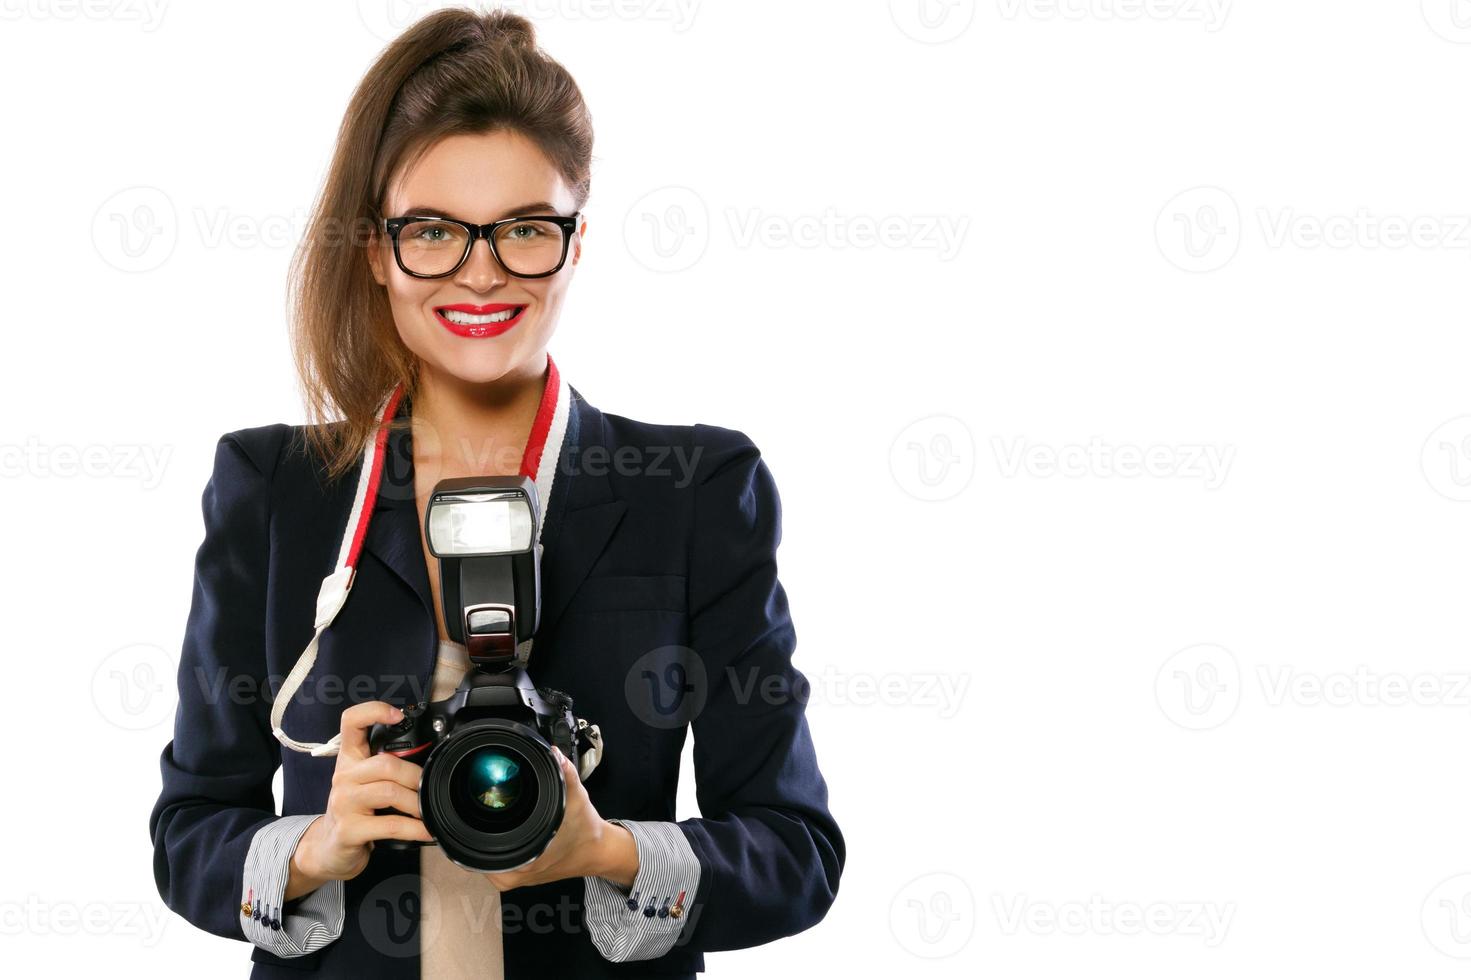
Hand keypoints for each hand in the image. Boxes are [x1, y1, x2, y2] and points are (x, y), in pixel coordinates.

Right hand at [294, 701, 434, 884]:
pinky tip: (425, 831)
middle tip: (428, 789)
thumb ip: (387, 767)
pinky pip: (391, 825)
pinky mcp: (348, 830)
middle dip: (415, 776)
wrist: (328, 849)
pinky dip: (415, 829)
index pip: (351, 722)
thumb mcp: (365, 783)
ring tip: (428, 811)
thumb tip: (427, 760)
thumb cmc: (354, 812)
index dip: (374, 711)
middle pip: (386, 763)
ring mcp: (343, 803)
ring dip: (417, 803)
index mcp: (349, 759)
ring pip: (389, 792)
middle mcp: (344, 777)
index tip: (398, 716)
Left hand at [480, 746, 633, 892]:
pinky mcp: (517, 877)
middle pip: (477, 851)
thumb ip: (565, 773)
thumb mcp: (577, 797)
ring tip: (497, 819)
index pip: (480, 846)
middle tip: (489, 808)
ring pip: (483, 857)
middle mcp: (515, 875)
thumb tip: (552, 754)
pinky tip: (505, 831)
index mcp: (524, 860)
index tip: (478, 810)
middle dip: (481, 827)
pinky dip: (496, 845)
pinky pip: (494, 862)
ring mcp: (514, 880)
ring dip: (488, 837)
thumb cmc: (586, 831)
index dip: (475, 825)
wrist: (597, 852)